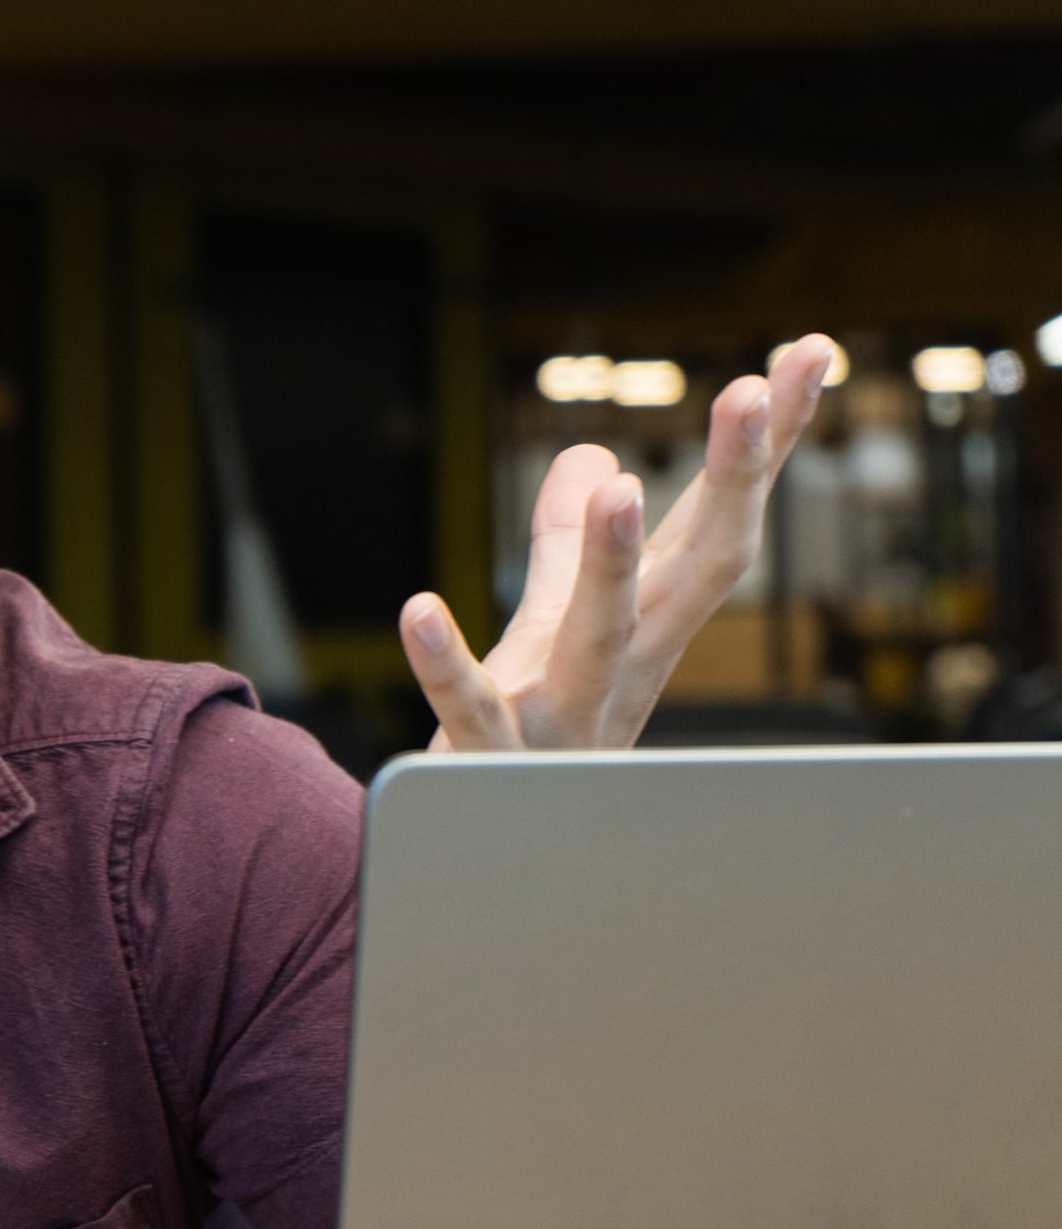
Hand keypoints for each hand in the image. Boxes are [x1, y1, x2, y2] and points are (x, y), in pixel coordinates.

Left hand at [397, 335, 835, 750]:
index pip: (717, 522)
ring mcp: (565, 720)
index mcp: (648, 630)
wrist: (498, 876)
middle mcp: (624, 670)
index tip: (809, 353)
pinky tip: (419, 609)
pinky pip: (472, 713)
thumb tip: (592, 455)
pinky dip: (448, 664)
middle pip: (695, 570)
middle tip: (750, 390)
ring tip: (622, 492)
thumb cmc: (534, 743)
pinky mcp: (492, 762)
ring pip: (599, 639)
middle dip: (730, 482)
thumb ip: (567, 549)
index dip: (764, 442)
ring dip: (614, 566)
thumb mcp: (556, 630)